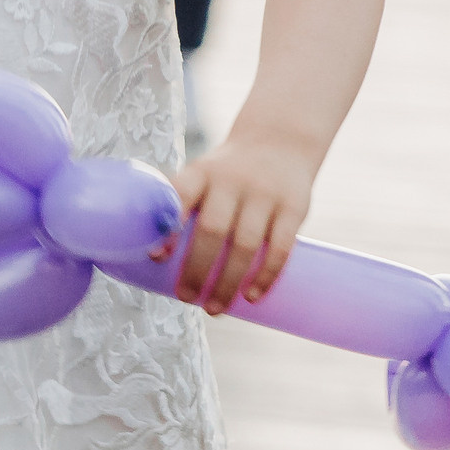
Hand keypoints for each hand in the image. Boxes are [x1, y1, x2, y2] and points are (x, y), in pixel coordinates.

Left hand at [157, 128, 319, 316]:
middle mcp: (232, 181)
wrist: (280, 140)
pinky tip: (252, 296)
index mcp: (201, 173)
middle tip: (186, 298)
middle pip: (212, 230)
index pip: (180, 196)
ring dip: (228, 281)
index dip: (167, 227)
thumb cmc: (227, 174)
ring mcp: (265, 194)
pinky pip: (281, 247)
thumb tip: (155, 263)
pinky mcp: (294, 207)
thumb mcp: (202, 175)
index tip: (156, 257)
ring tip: (214, 308)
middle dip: (197, 270)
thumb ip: (182, 208)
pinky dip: (266, 275)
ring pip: (245, 245)